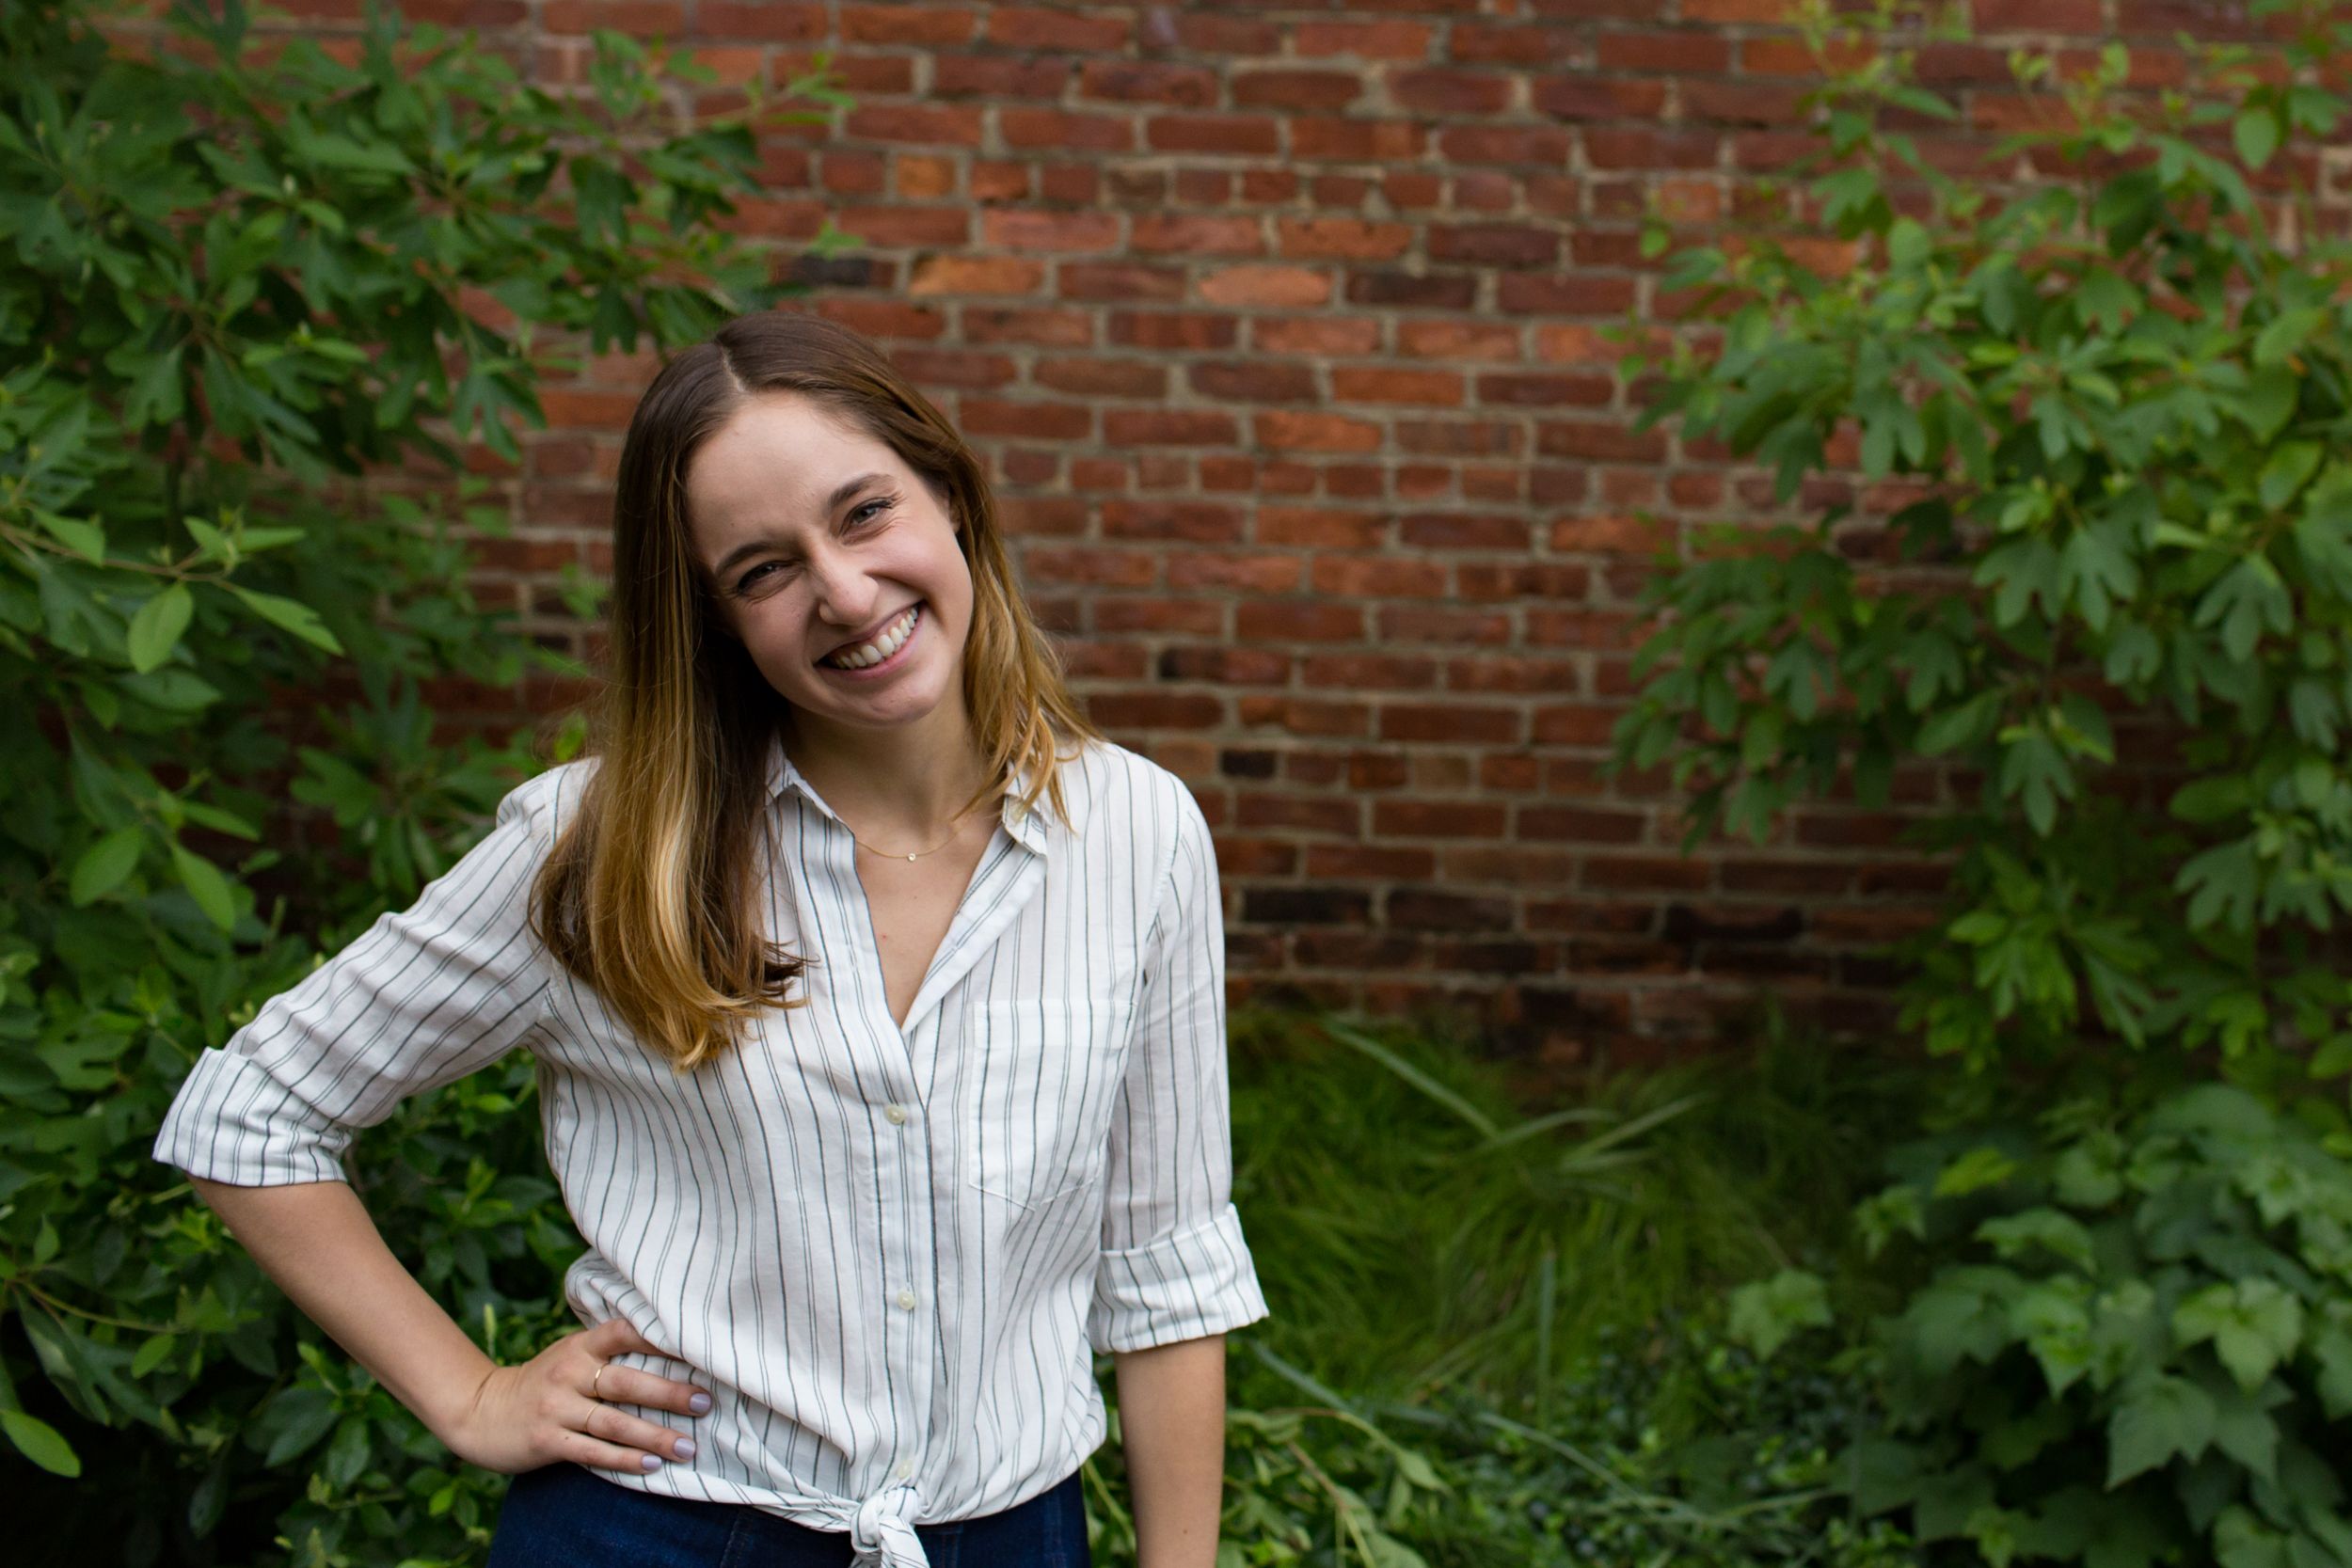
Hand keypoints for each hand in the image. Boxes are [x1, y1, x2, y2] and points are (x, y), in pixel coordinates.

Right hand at [439, 1316, 712, 1475]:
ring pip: (615, 1422)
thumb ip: (609, 1350)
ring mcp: (556, 1407)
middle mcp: (569, 1373)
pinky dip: (624, 1459)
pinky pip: (593, 1452)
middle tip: (705, 1402)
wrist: (481, 1412)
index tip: (696, 1344)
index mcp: (580, 1346)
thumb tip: (673, 1344)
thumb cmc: (544, 1381)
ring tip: (689, 1446)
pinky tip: (652, 1465)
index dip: (657, 1335)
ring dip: (655, 1436)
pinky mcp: (547, 1440)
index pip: (622, 1332)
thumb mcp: (570, 1354)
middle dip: (669, 1393)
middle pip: (627, 1382)